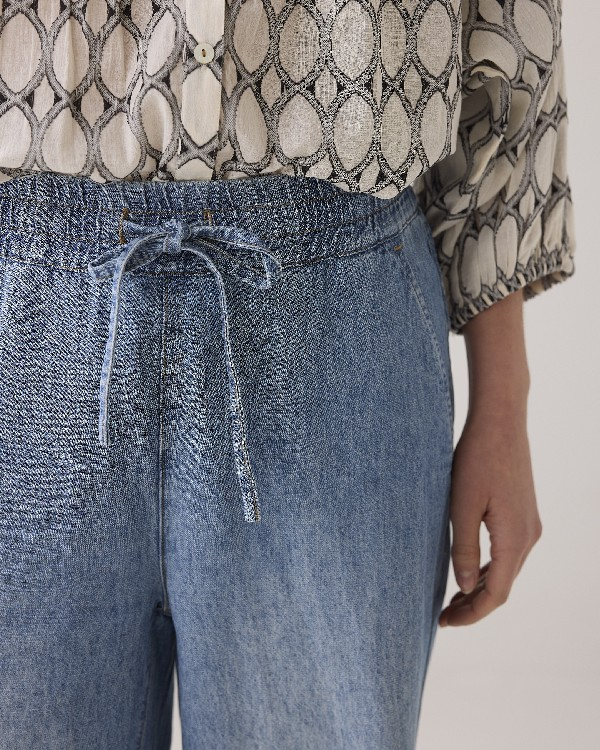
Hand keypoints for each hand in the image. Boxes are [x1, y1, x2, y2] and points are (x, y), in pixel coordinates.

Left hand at [439, 410, 542, 626]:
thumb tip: (466, 588)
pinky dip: (489, 568)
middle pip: (503, 586)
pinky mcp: (524, 514)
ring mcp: (529, 525)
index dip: (471, 614)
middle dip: (474, 606)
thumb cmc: (477, 459)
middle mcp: (529, 536)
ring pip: (506, 571)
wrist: (501, 423)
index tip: (444, 622)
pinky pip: (508, 553)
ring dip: (481, 588)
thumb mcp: (462, 506)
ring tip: (453, 599)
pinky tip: (469, 570)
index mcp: (514, 539)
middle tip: (443, 616)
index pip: (495, 594)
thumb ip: (464, 549)